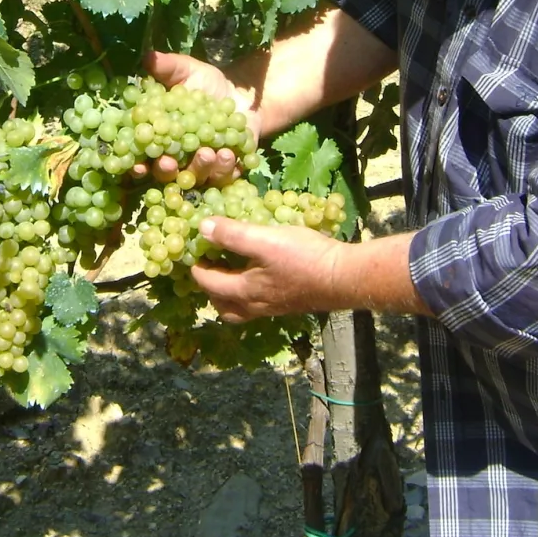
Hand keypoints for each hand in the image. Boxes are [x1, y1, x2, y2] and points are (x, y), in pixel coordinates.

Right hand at [134, 50, 260, 187]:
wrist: (243, 95)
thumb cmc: (208, 84)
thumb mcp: (189, 72)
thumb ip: (169, 67)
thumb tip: (148, 57)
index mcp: (160, 136)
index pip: (142, 154)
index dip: (136, 163)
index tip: (136, 165)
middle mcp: (177, 157)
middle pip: (165, 174)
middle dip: (165, 172)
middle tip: (169, 163)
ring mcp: (201, 167)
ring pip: (194, 177)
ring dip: (198, 168)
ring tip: (207, 152)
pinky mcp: (225, 170)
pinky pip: (222, 177)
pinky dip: (224, 169)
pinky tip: (228, 154)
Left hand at [190, 217, 343, 321]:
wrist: (344, 277)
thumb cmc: (304, 258)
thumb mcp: (265, 239)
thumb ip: (233, 235)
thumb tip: (203, 228)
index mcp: (245, 291)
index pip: (209, 283)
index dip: (197, 267)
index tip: (194, 250)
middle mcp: (257, 306)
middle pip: (223, 306)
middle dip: (211, 288)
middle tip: (210, 266)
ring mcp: (275, 308)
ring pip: (242, 309)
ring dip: (231, 294)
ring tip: (232, 273)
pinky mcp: (291, 303)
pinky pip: (260, 304)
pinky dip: (251, 293)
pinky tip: (262, 274)